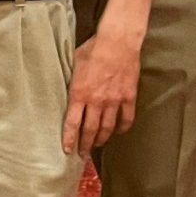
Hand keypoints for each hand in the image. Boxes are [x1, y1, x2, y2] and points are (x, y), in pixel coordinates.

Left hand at [63, 27, 141, 152]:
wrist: (117, 42)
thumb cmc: (92, 49)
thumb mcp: (73, 65)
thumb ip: (71, 82)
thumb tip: (69, 93)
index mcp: (79, 93)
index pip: (72, 123)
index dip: (69, 139)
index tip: (67, 150)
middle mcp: (96, 100)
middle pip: (90, 130)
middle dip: (85, 144)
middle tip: (82, 154)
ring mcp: (114, 100)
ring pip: (107, 127)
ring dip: (101, 139)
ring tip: (97, 145)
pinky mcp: (129, 97)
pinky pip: (126, 118)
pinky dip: (122, 128)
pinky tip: (118, 132)